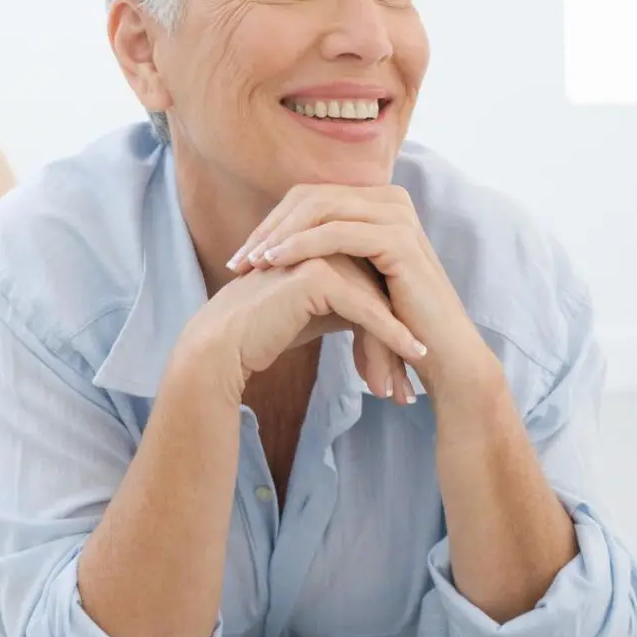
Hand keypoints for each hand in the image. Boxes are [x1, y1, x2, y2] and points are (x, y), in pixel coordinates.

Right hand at [181, 252, 428, 402]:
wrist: (224, 344)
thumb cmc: (265, 332)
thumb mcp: (318, 313)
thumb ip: (350, 303)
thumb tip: (390, 316)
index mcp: (324, 244)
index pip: (373, 284)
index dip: (392, 327)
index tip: (404, 369)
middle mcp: (325, 243)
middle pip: (379, 292)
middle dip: (396, 344)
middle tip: (407, 389)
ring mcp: (320, 254)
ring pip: (377, 301)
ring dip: (394, 349)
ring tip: (405, 393)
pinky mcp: (317, 275)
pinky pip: (366, 309)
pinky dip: (391, 337)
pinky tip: (411, 358)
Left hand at [227, 184, 493, 393]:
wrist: (441, 353)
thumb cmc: (394, 322)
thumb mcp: (354, 279)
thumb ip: (325, 255)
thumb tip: (271, 247)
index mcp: (378, 203)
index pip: (311, 198)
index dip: (272, 223)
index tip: (242, 255)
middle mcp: (390, 199)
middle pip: (311, 198)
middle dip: (269, 228)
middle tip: (237, 260)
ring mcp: (396, 214)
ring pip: (320, 209)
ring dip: (278, 236)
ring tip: (249, 264)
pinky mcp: (398, 238)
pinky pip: (336, 232)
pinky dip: (300, 245)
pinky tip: (274, 263)